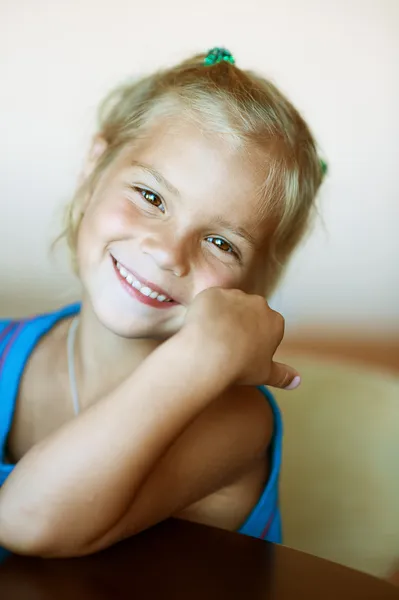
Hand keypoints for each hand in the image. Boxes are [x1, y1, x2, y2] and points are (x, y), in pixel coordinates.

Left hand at [183, 287, 299, 388]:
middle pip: (248, 311)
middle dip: (239, 323)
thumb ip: (283, 376)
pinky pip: (209, 301)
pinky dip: (204, 311)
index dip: (254, 339)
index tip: (243, 351)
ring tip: (210, 336)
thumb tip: (297, 380)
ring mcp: (235, 296)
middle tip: (225, 343)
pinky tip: (200, 326)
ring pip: (228, 304)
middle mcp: (258, 304)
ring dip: (221, 315)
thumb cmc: (238, 367)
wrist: (209, 354)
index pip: (266, 326)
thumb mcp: (265, 374)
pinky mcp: (213, 292)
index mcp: (275, 322)